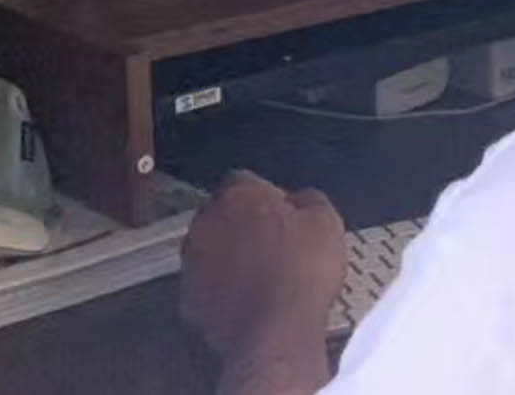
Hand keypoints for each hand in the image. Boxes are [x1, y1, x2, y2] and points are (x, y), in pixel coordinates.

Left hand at [181, 173, 345, 376]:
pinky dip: (224, 292)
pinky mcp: (189, 301)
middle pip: (224, 215)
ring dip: (232, 259)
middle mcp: (206, 224)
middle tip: (278, 245)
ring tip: (266, 277)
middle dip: (246, 226)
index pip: (247, 182)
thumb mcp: (325, 220)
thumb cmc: (300, 273)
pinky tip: (251, 301)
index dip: (270, 198)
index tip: (287, 214)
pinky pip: (207, 288)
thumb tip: (302, 199)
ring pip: (212, 252)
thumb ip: (308, 199)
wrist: (276, 333)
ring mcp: (192, 264)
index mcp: (237, 195)